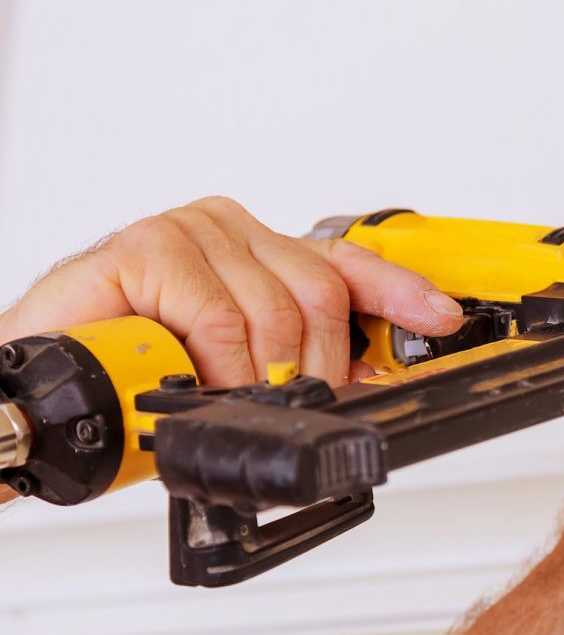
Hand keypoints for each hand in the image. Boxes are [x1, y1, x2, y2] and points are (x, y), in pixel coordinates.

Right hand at [0, 196, 464, 386]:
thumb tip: (365, 384)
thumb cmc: (134, 368)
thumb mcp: (233, 369)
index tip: (442, 316)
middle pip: (321, 295)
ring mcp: (191, 232)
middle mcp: (232, 231)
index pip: (347, 264)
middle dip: (318, 367)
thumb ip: (292, 362)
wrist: (50, 373)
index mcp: (259, 251)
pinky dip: (216, 364)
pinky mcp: (149, 247)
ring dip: (256, 377)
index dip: (402, 291)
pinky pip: (219, 317)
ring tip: (221, 395)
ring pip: (274, 312)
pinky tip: (194, 378)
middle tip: (288, 403)